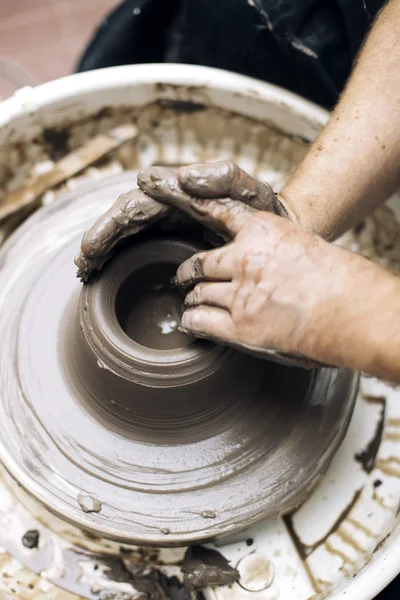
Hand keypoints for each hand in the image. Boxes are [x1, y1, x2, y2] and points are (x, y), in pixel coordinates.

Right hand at [75, 161, 284, 280]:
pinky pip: (142, 251)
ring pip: (128, 237)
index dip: (109, 226)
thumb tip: (181, 177)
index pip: (134, 206)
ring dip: (105, 252)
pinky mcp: (176, 245)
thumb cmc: (265, 212)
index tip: (92, 247)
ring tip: (86, 272)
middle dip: (100, 241)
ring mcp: (171, 228)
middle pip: (123, 222)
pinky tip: (107, 275)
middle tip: (83, 266)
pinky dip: (121, 261)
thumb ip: (222, 178)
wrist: (280, 232)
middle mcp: (169, 209)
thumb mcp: (249, 192)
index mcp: (178, 196)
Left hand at [138, 165, 392, 370]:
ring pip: (198, 292)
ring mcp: (239, 294)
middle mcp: (244, 259)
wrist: (351, 310)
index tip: (170, 194)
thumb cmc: (337, 278)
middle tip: (182, 276)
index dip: (193, 205)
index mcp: (262, 231)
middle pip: (200, 263)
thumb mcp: (302, 243)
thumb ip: (274, 245)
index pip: (218, 213)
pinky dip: (192, 321)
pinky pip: (201, 321)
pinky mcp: (240, 326)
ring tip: (190, 301)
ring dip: (192, 297)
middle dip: (188, 271)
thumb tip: (259, 257)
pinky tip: (191, 321)